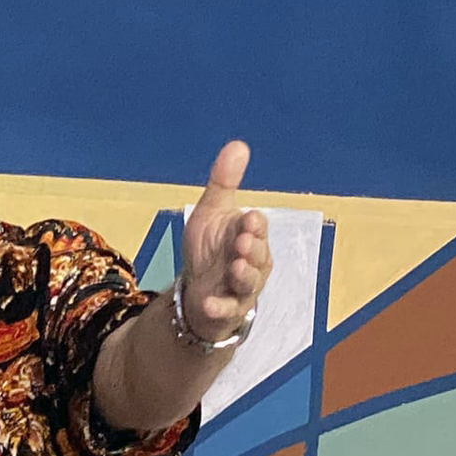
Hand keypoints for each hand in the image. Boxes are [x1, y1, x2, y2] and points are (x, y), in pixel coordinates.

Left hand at [178, 140, 271, 340]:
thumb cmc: (211, 251)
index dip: (254, 226)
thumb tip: (238, 144)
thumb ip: (224, 183)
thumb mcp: (212, 213)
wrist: (197, 291)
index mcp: (250, 237)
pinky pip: (227, 311)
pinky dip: (219, 308)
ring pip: (248, 284)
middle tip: (243, 241)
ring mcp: (241, 289)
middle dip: (253, 249)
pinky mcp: (227, 311)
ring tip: (236, 267)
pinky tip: (208, 303)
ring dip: (244, 275)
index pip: (256, 230)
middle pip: (258, 257)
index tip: (249, 218)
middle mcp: (252, 264)